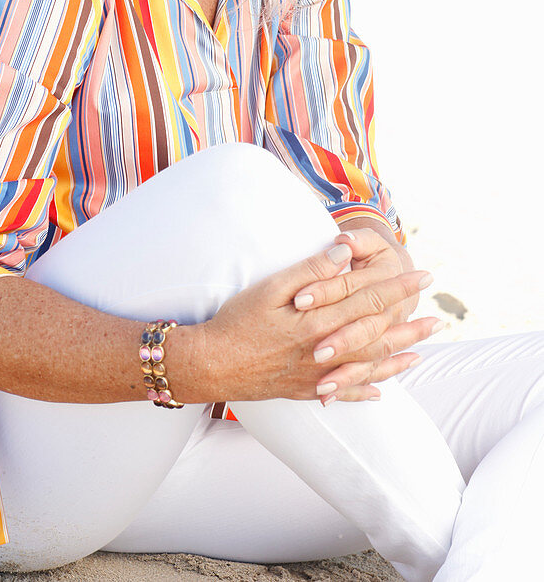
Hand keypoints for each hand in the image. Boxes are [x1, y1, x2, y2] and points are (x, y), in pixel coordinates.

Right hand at [194, 237, 435, 404]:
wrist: (212, 364)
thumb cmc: (237, 320)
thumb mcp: (269, 288)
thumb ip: (310, 272)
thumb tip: (344, 255)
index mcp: (319, 321)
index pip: (369, 300)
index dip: (398, 287)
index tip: (422, 276)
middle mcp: (326, 351)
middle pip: (377, 336)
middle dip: (409, 324)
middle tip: (438, 318)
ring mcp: (318, 375)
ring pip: (368, 367)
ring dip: (398, 358)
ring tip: (422, 352)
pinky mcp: (305, 390)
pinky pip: (346, 394)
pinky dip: (368, 392)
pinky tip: (384, 392)